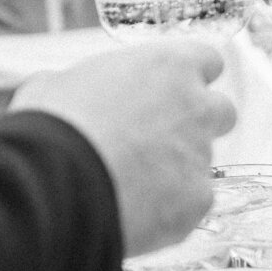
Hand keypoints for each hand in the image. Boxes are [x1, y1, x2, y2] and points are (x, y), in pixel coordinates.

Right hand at [12, 43, 235, 256]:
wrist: (53, 183)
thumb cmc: (51, 125)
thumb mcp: (56, 83)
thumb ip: (86, 83)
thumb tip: (71, 91)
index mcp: (168, 66)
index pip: (207, 60)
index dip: (186, 77)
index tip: (167, 90)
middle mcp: (196, 108)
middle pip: (220, 112)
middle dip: (196, 124)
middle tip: (155, 139)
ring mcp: (200, 157)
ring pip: (201, 162)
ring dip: (174, 169)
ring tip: (127, 183)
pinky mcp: (196, 203)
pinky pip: (190, 204)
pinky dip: (167, 208)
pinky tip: (130, 210)